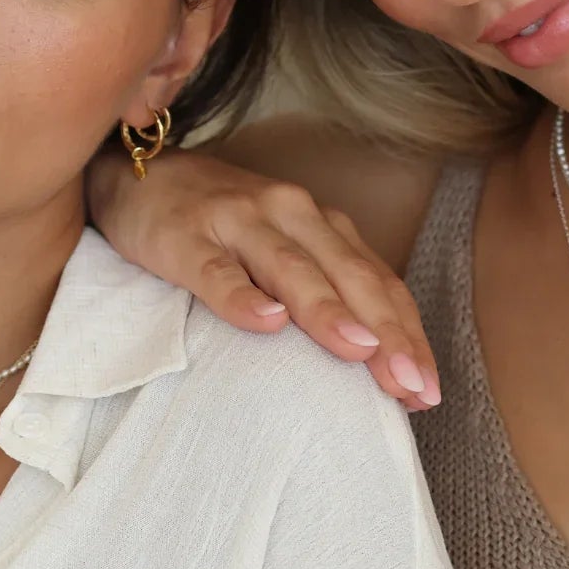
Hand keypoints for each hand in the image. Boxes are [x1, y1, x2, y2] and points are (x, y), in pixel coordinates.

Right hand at [87, 147, 441, 411]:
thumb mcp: (284, 252)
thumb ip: (326, 293)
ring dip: (329, 310)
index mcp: (322, 226)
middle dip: (387, 332)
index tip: (428, 391)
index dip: (408, 334)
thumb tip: (376, 364)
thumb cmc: (223, 229)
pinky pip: (217, 270)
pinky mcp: (185, 237)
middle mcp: (291, 215)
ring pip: (292, 268)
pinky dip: (242, 296)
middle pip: (349, 276)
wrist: (139, 177)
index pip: (379, 282)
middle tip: (410, 384)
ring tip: (360, 350)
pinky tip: (266, 323)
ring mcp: (238, 222)